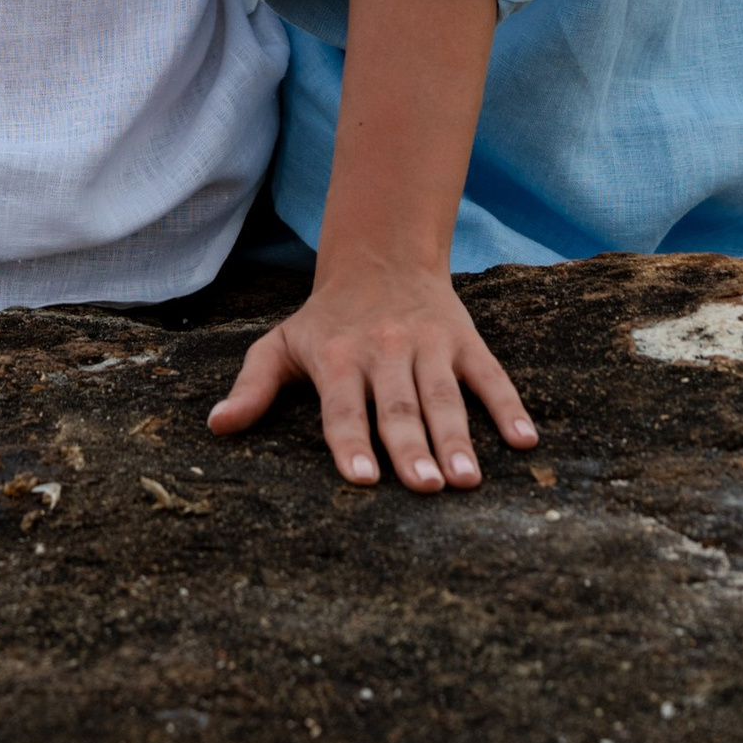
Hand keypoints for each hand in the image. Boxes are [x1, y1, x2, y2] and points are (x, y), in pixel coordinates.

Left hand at [208, 263, 535, 491]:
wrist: (379, 255)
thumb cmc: (325, 318)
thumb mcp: (280, 344)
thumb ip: (253, 388)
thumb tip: (216, 427)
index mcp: (338, 358)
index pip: (343, 407)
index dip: (352, 441)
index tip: (362, 478)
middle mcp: (383, 351)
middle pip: (398, 406)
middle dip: (411, 447)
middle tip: (425, 488)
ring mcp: (427, 345)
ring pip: (444, 396)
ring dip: (458, 437)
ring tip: (468, 480)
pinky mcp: (464, 339)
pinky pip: (490, 374)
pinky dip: (509, 405)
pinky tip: (526, 441)